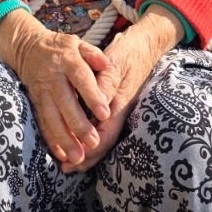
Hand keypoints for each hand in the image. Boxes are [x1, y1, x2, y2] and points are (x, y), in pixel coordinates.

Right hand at [0, 9, 111, 168]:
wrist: (28, 47)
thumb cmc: (60, 48)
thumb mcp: (77, 43)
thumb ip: (92, 54)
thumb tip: (105, 63)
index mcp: (67, 60)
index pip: (81, 78)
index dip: (92, 96)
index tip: (104, 114)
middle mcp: (53, 77)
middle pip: (65, 101)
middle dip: (78, 124)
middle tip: (92, 142)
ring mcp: (42, 91)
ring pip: (52, 116)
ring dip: (64, 138)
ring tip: (77, 157)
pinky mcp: (35, 102)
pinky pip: (42, 122)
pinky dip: (50, 139)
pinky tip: (60, 155)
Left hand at [62, 9, 181, 173]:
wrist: (146, 44)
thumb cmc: (129, 52)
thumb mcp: (116, 62)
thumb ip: (106, 83)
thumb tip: (98, 105)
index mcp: (118, 103)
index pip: (104, 134)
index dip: (88, 149)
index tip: (71, 159)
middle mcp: (119, 110)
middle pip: (103, 141)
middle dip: (85, 156)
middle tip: (65, 167)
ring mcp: (118, 108)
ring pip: (102, 135)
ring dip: (86, 149)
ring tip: (68, 161)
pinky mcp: (115, 103)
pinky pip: (102, 125)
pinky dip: (90, 134)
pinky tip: (78, 138)